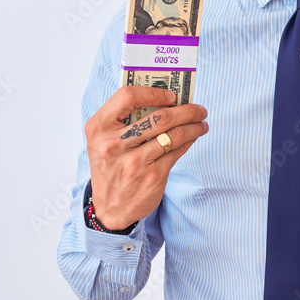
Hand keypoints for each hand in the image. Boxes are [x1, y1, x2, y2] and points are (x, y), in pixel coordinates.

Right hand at [85, 86, 208, 229]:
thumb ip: (125, 119)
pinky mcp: (152, 176)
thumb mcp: (104, 140)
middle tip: (199, 109)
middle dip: (186, 110)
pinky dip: (189, 141)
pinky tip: (193, 137)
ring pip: (174, 134)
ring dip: (194, 126)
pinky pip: (177, 151)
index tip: (172, 95)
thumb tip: (168, 100)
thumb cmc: (111, 164)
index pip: (127, 96)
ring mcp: (134, 162)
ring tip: (201, 122)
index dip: (153, 92)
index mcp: (99, 127)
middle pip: (160, 116)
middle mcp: (113, 144)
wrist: (110, 208)